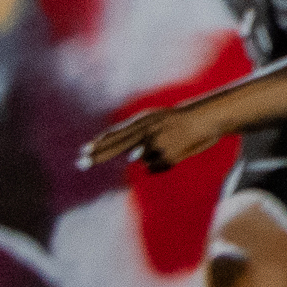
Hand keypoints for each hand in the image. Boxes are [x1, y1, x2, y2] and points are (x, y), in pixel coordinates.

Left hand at [81, 96, 221, 173]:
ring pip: (141, 160)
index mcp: (143, 122)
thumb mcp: (155, 120)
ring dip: (151, 157)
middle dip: (98, 155)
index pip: (116, 134)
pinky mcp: (167, 156)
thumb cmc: (179, 120)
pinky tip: (174, 153)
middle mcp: (146, 131)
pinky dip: (162, 164)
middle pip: (117, 146)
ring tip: (168, 145)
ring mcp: (156, 144)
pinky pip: (155, 167)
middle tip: (81, 162)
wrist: (205, 119)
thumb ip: (138, 132)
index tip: (84, 151)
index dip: (100, 143)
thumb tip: (124, 153)